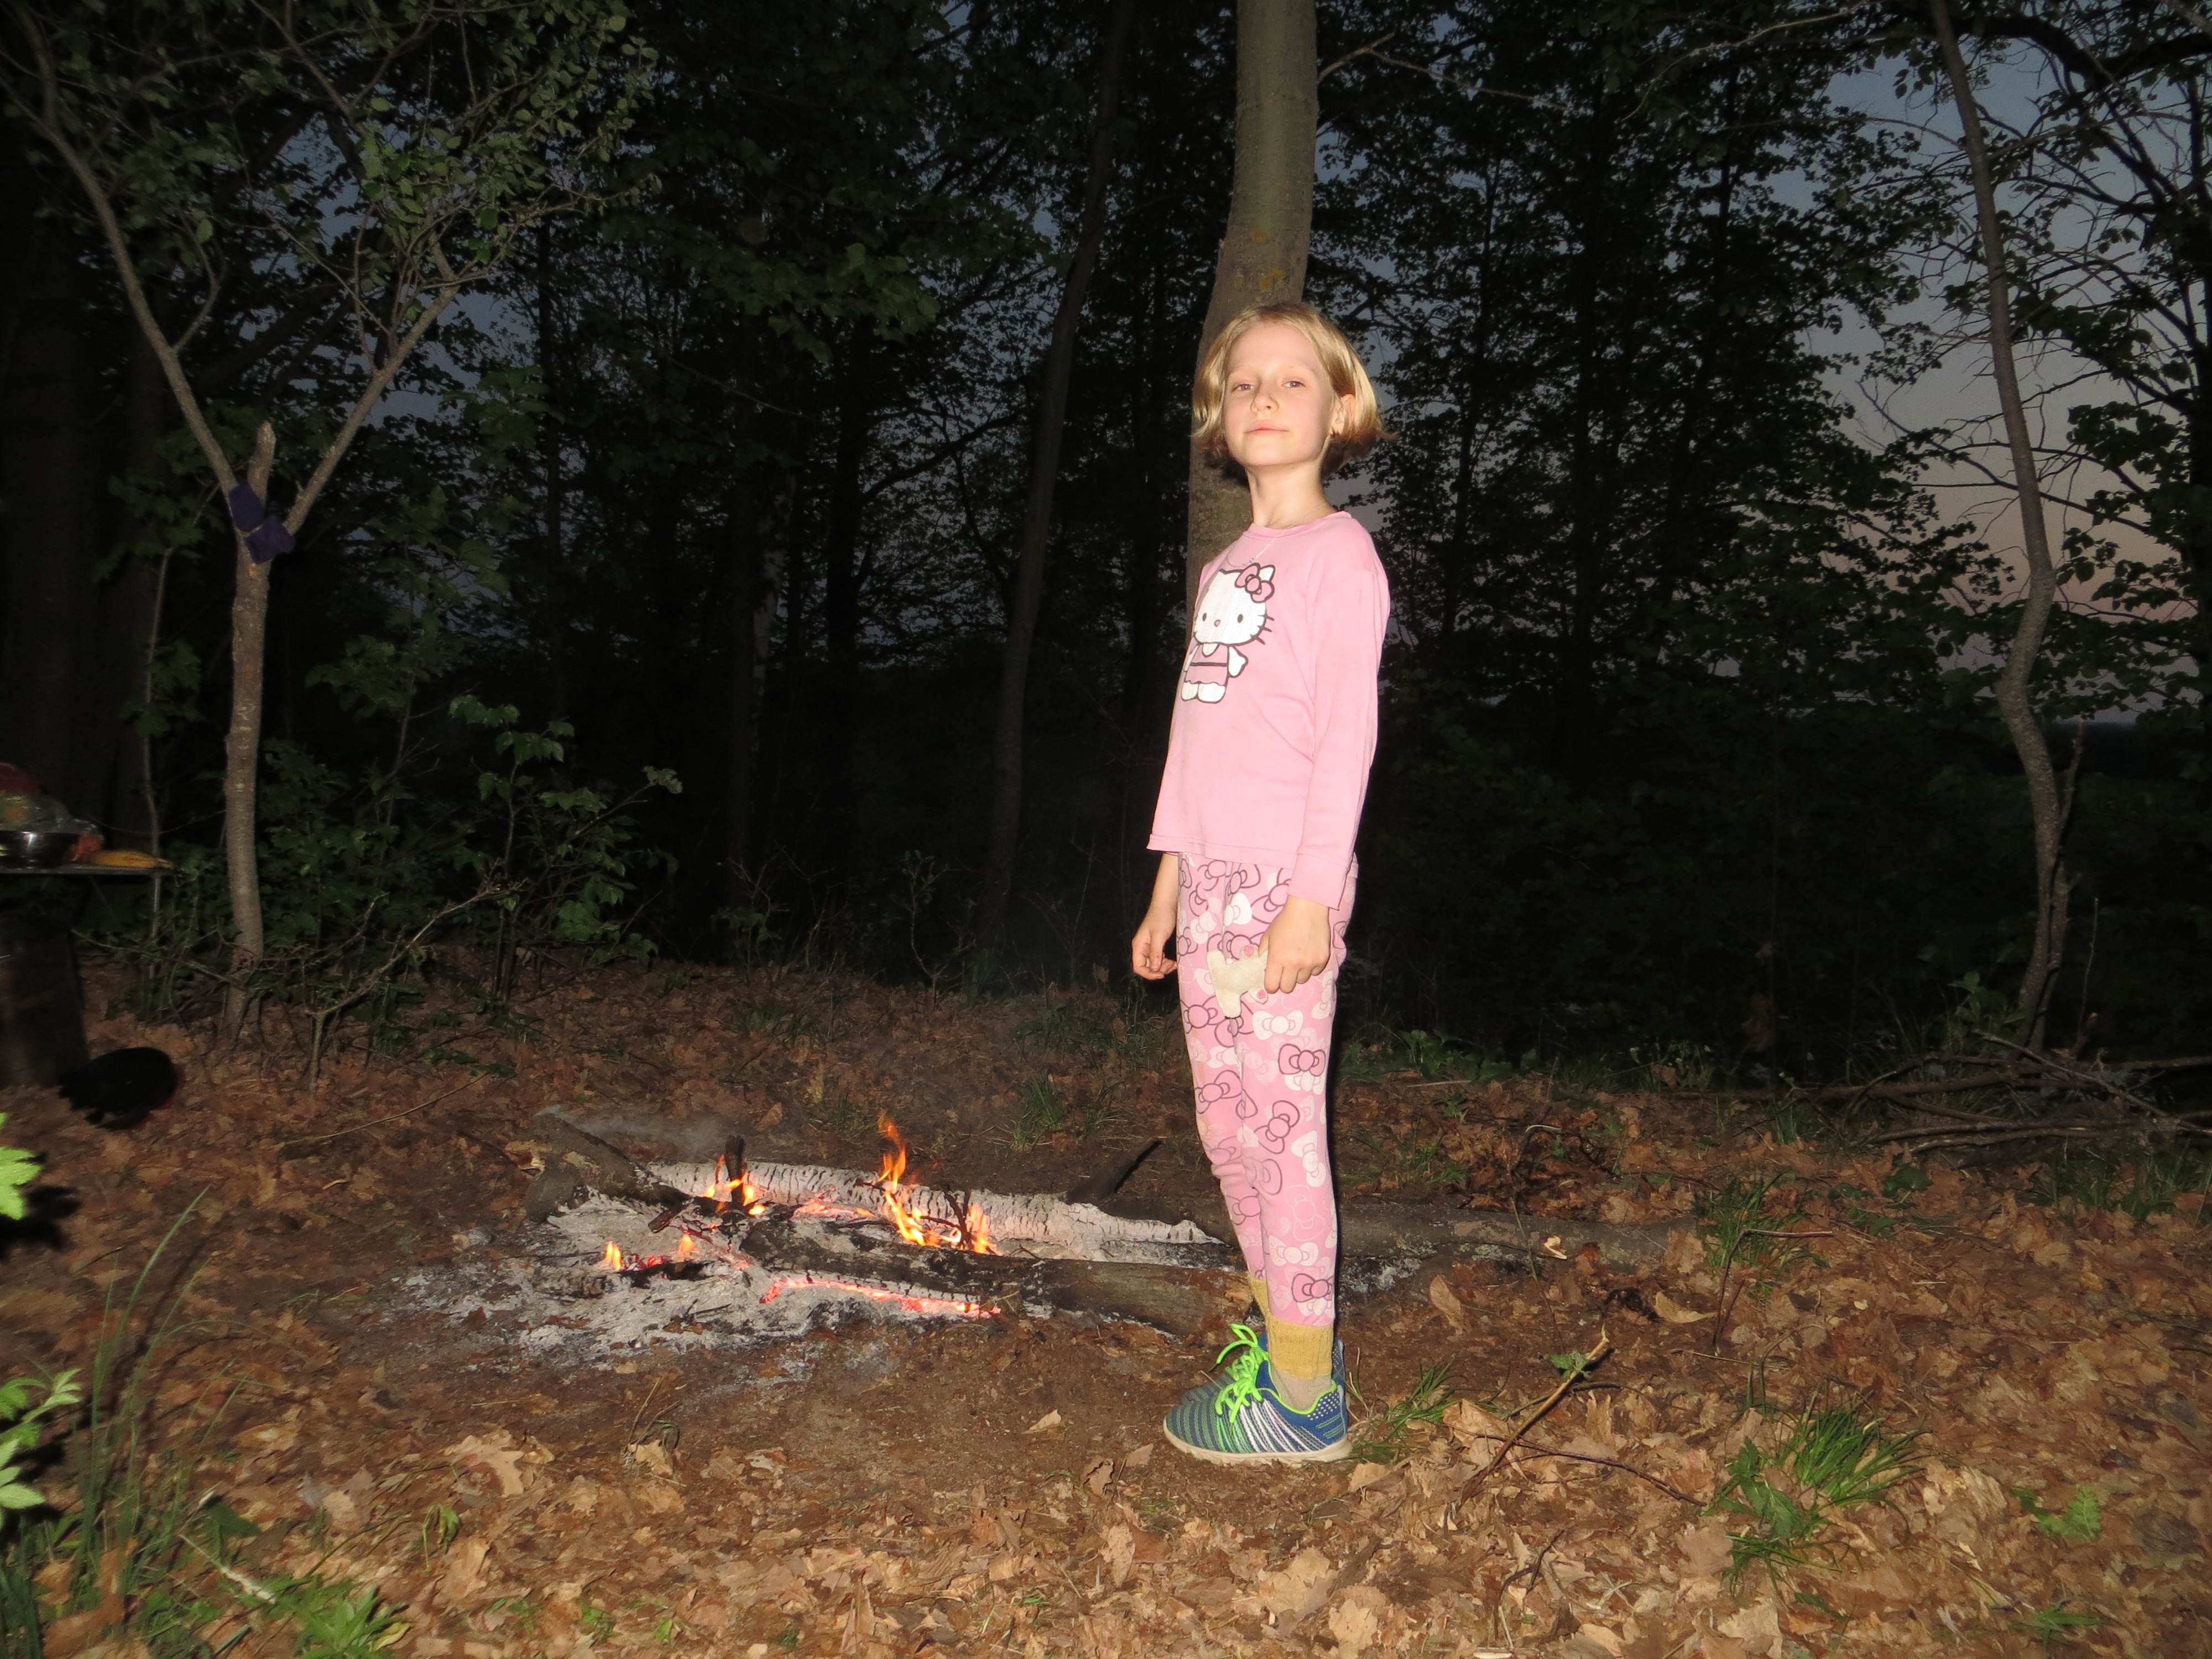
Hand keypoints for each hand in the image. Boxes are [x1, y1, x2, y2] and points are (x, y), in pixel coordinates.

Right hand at [1131, 854, 1180, 980]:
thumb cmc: (1162, 917)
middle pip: (1146, 967)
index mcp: (1138, 946)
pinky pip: (1158, 958)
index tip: (1161, 974)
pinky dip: (1165, 962)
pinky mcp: (1156, 945)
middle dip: (1158, 970)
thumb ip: (1155, 952)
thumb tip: (1154, 968)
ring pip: (1153, 964)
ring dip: (1162, 967)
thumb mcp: (1159, 935)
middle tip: (1171, 966)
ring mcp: (1148, 946)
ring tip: (1173, 964)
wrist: (1167, 904)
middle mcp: (1142, 948)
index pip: (1138, 967)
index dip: (1148, 974)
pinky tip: (1173, 961)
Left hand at [1261, 897, 1331, 995]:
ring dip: (1298, 974)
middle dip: (1284, 982)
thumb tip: (1262, 967)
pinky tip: (1309, 954)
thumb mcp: (1268, 935)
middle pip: (1287, 987)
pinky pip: (1315, 972)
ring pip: (1302, 980)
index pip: (1272, 986)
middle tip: (1285, 972)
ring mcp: (1309, 962)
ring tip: (1298, 960)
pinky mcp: (1322, 960)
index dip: (1271, 986)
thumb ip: (1263, 953)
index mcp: (1277, 958)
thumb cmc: (1285, 921)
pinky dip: (1311, 967)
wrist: (1308, 909)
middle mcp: (1293, 963)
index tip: (1272, 982)